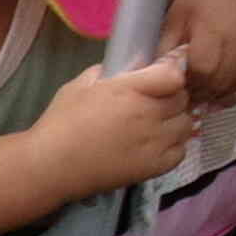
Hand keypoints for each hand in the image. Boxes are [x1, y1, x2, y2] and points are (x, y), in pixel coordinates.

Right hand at [31, 54, 195, 199]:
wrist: (50, 167)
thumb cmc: (59, 124)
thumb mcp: (78, 86)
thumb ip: (106, 72)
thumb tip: (126, 68)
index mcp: (130, 90)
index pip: (174, 74)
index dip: (169, 73)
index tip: (159, 76)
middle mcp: (148, 115)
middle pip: (182, 98)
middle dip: (171, 96)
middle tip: (153, 102)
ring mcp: (155, 142)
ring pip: (186, 124)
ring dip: (175, 121)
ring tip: (157, 125)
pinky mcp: (155, 166)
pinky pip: (181, 151)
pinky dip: (173, 146)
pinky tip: (155, 145)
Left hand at [161, 0, 235, 109]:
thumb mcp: (173, 18)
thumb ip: (165, 51)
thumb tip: (154, 84)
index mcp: (217, 28)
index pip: (202, 72)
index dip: (188, 84)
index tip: (177, 88)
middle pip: (221, 83)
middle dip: (202, 93)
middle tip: (188, 96)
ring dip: (220, 96)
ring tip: (203, 95)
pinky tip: (224, 94)